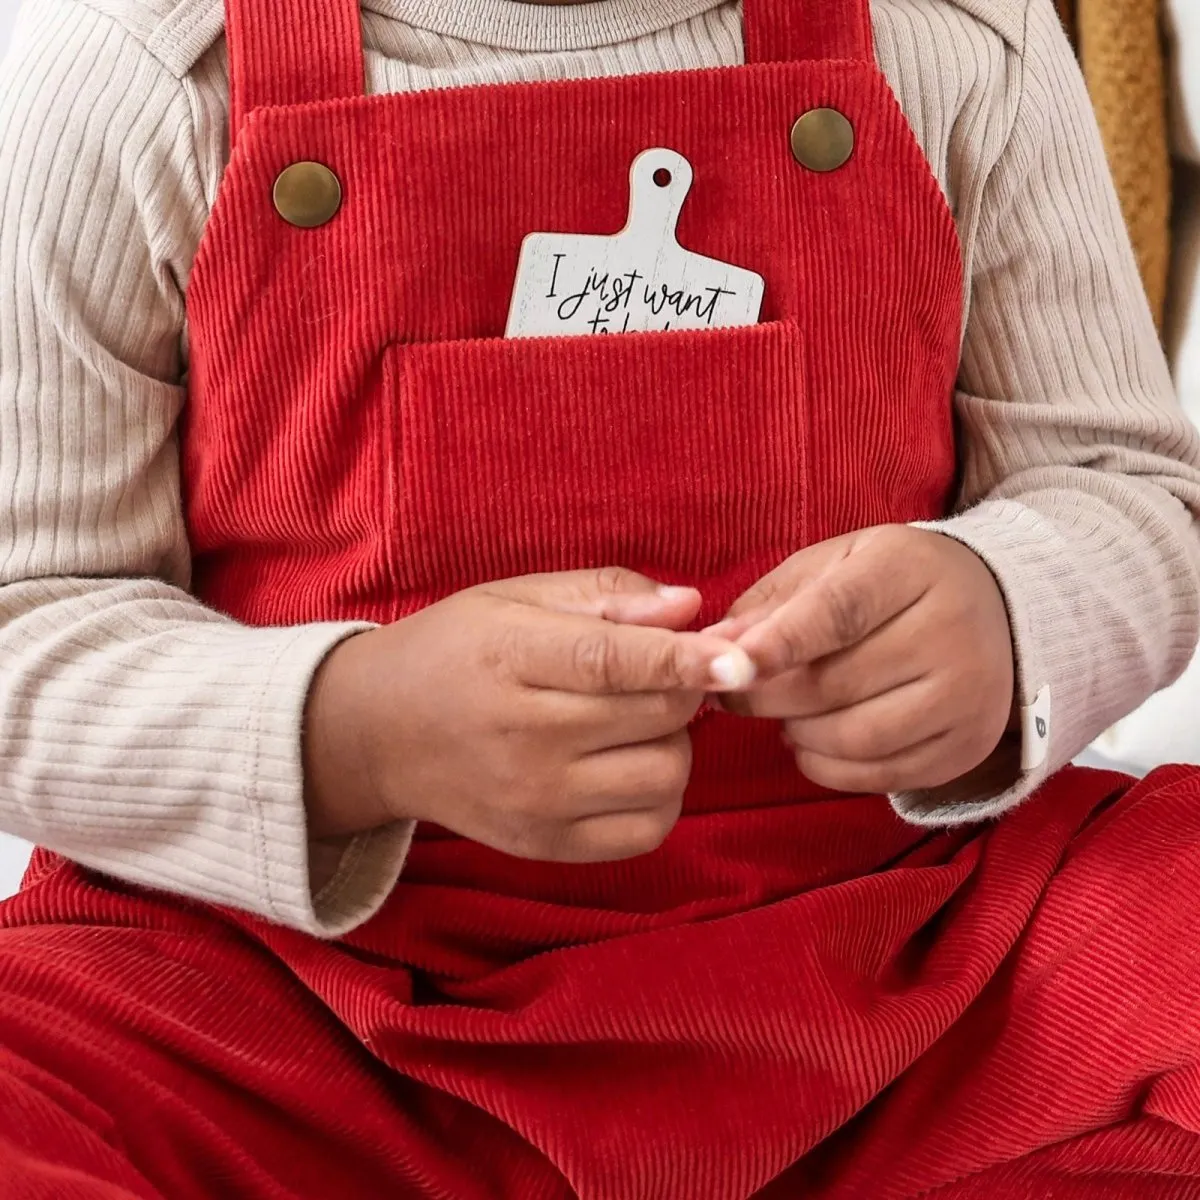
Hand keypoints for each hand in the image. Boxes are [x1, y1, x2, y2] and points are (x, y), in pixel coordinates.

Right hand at [303, 569, 754, 861]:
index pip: (612, 661)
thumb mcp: (512, 599)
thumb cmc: (452, 651)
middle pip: (655, 716)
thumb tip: (690, 605)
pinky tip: (629, 765)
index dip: (684, 659)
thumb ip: (604, 596)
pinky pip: (646, 830)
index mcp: (511, 658)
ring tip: (638, 721)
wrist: (378, 734)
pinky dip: (660, 795)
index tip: (738, 658)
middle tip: (661, 673)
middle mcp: (524, 738)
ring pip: (664, 775)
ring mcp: (536, 801)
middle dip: (683, 687)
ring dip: (675, 742)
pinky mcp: (545, 845)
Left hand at [712, 526, 1013, 793]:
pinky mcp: (968, 747)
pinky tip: (812, 739)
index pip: (838, 611)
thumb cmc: (888, 584)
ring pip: (855, 736)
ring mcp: (967, 695)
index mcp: (909, 568)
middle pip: (837, 682)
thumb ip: (771, 602)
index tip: (728, 664)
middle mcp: (950, 631)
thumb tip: (718, 646)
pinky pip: (879, 775)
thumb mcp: (832, 565)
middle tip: (732, 693)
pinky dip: (827, 766)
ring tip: (781, 714)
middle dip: (767, 695)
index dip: (778, 643)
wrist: (996, 612)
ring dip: (797, 733)